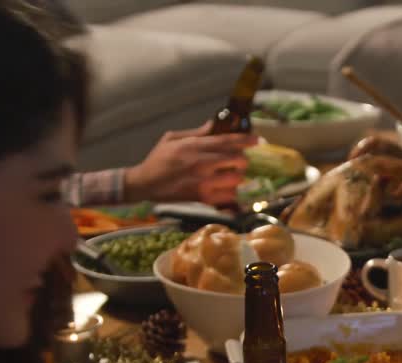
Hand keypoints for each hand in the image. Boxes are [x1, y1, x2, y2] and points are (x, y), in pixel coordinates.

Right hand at [123, 120, 256, 204]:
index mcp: (194, 146)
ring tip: (231, 175)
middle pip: (237, 160)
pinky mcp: (203, 198)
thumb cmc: (158, 159)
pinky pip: (229, 196)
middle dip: (242, 159)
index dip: (245, 139)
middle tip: (239, 160)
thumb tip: (214, 125)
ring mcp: (203, 182)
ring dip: (237, 176)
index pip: (227, 141)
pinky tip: (225, 189)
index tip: (257, 139)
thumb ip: (196, 133)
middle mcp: (202, 163)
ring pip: (236, 178)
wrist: (145, 183)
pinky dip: (231, 192)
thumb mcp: (172, 138)